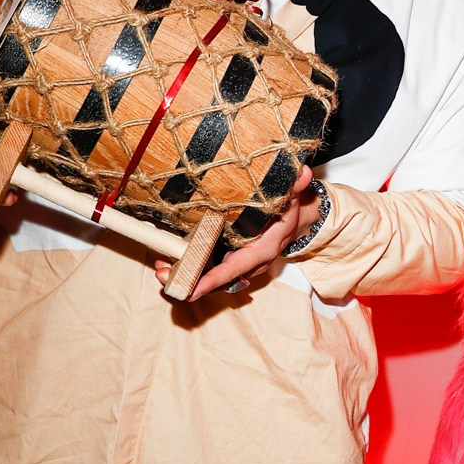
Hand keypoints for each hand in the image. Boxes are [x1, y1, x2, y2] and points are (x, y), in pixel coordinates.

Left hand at [153, 168, 320, 302]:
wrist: (296, 220)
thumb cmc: (290, 210)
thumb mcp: (294, 197)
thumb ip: (296, 187)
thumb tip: (303, 174)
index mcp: (261, 250)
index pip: (235, 268)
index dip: (213, 279)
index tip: (191, 289)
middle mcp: (248, 263)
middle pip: (216, 279)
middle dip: (189, 280)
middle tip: (163, 274)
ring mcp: (238, 263)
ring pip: (210, 276)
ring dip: (184, 274)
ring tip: (160, 268)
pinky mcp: (229, 258)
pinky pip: (208, 268)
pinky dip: (188, 267)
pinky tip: (168, 259)